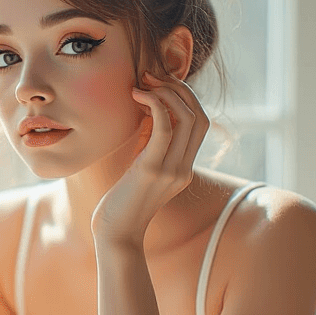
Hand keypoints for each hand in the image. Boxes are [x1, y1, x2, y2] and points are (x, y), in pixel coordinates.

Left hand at [91, 73, 209, 245]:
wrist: (115, 237)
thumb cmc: (120, 204)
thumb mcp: (140, 168)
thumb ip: (150, 145)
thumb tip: (149, 114)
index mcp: (184, 168)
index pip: (200, 123)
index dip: (185, 97)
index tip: (158, 85)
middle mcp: (184, 168)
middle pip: (200, 116)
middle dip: (179, 89)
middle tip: (151, 77)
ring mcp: (172, 170)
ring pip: (187, 117)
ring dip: (167, 93)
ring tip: (143, 83)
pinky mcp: (152, 171)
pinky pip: (165, 127)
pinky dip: (155, 104)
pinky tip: (137, 96)